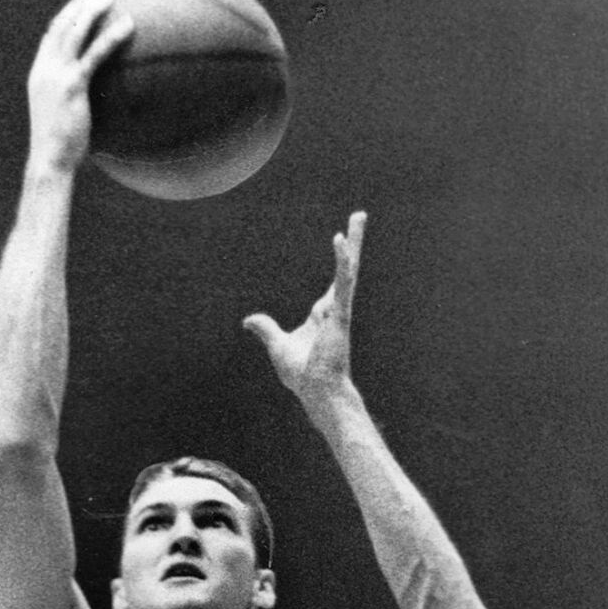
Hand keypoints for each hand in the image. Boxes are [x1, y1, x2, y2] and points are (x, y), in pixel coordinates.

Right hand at [27, 0, 133, 175]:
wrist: (49, 161)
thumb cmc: (58, 150)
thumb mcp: (60, 120)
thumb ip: (69, 104)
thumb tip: (85, 108)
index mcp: (39, 75)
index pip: (50, 38)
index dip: (64, 19)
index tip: (78, 8)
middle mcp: (45, 70)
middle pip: (62, 27)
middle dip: (79, 7)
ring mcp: (57, 75)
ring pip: (75, 32)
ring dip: (92, 11)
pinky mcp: (72, 84)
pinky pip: (95, 54)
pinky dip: (111, 36)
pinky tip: (128, 26)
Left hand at [243, 213, 366, 412]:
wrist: (316, 392)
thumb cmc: (302, 374)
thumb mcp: (277, 346)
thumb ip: (266, 329)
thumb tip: (248, 320)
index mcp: (323, 314)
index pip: (335, 280)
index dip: (340, 260)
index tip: (343, 240)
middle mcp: (334, 307)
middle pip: (347, 267)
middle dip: (353, 241)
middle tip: (359, 216)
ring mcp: (338, 310)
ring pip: (348, 268)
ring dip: (353, 241)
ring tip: (358, 216)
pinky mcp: (339, 315)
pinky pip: (342, 282)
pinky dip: (341, 261)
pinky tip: (341, 240)